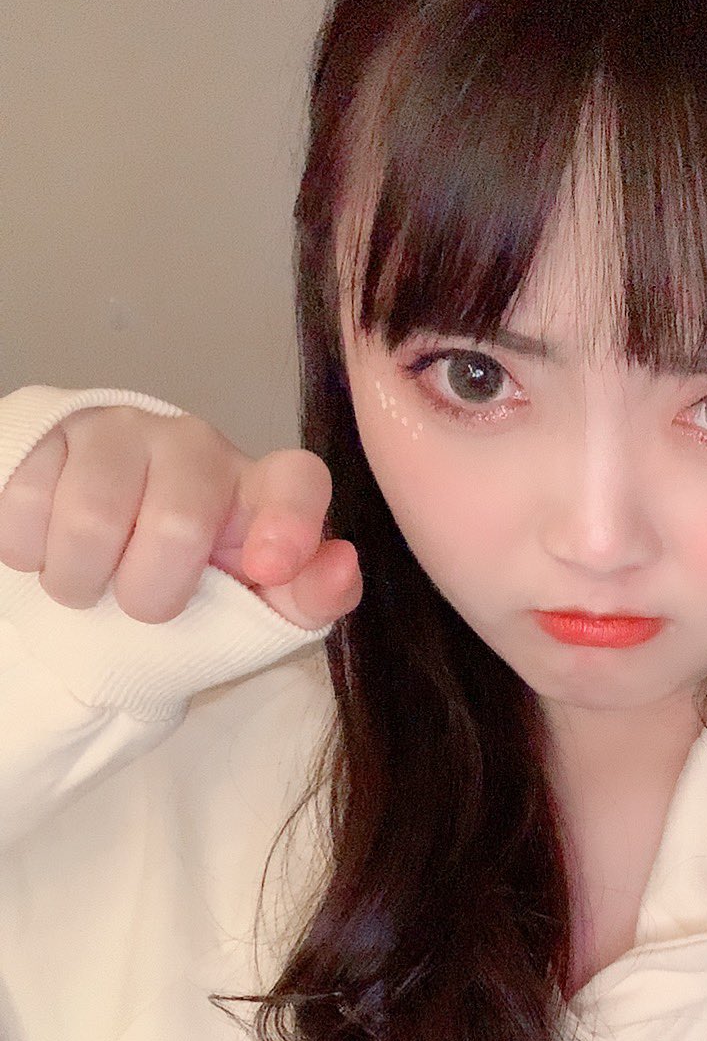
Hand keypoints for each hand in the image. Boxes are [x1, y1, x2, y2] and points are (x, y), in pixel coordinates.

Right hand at [0, 407, 361, 629]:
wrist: (98, 573)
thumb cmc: (192, 592)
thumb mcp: (257, 611)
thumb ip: (307, 598)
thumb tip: (339, 567)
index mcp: (260, 488)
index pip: (296, 482)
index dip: (288, 522)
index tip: (267, 568)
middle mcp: (195, 444)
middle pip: (178, 519)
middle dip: (151, 592)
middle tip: (143, 604)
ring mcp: (118, 429)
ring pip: (90, 515)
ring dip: (82, 580)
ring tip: (91, 583)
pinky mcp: (47, 430)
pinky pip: (24, 499)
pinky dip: (28, 551)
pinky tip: (47, 549)